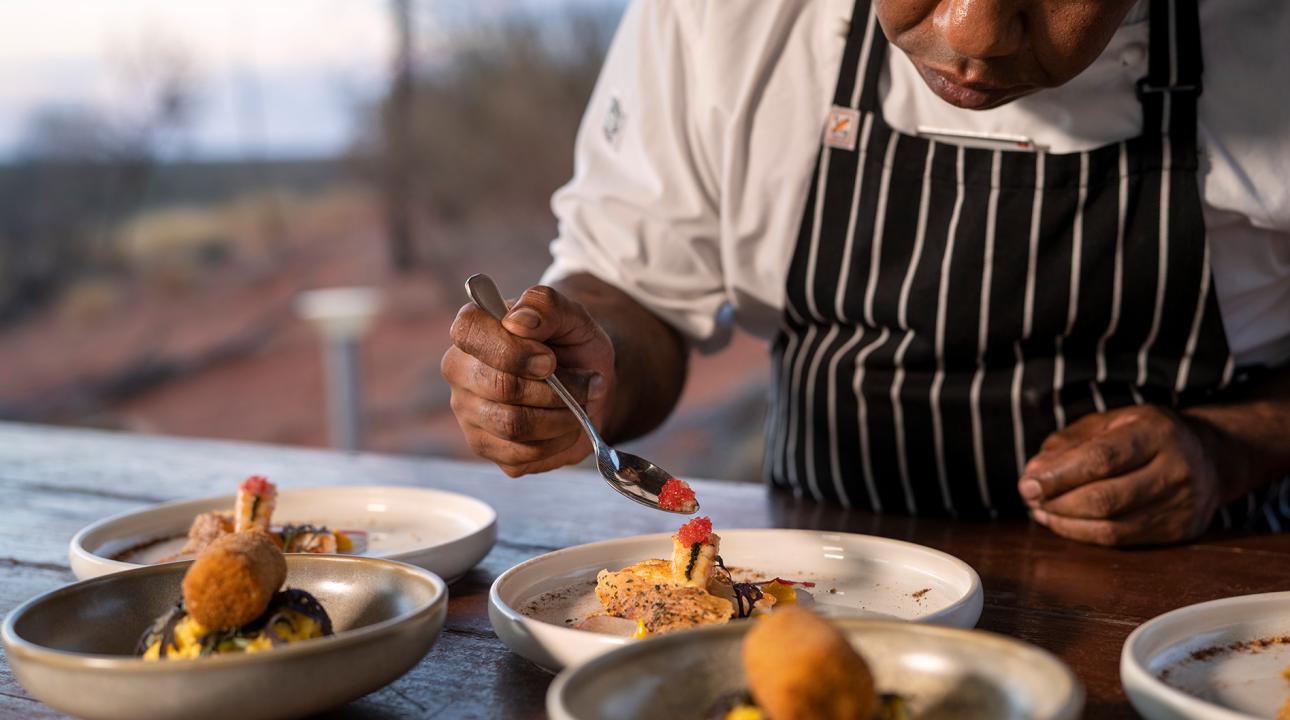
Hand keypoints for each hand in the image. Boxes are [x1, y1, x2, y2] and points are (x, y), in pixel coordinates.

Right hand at [441, 284, 614, 476]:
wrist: (588, 381)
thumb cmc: (573, 344)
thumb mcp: (573, 316)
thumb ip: (546, 305)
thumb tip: (519, 321)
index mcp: (473, 329)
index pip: (469, 333)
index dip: (514, 350)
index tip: (551, 360)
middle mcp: (460, 370)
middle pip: (500, 387)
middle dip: (555, 389)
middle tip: (585, 381)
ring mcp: (467, 411)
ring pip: (513, 425)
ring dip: (561, 416)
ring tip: (581, 403)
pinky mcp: (485, 447)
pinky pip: (521, 455)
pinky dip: (557, 441)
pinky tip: (566, 424)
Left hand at [1018, 405, 1223, 545]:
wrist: (1211, 457)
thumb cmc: (1146, 434)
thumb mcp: (1110, 422)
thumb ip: (1069, 444)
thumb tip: (1034, 472)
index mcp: (1156, 433)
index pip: (1101, 459)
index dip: (1059, 475)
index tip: (1027, 483)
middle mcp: (1176, 470)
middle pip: (1105, 498)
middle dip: (1057, 502)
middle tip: (1030, 497)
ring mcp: (1182, 505)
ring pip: (1111, 526)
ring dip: (1065, 522)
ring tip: (1041, 510)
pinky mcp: (1180, 531)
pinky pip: (1121, 540)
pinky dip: (1083, 534)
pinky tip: (1063, 522)